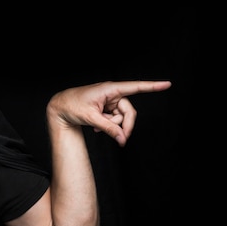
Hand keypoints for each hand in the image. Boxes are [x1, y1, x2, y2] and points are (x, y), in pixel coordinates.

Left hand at [47, 80, 170, 146]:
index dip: (152, 86)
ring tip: (98, 130)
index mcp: (110, 89)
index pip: (135, 87)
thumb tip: (122, 139)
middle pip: (129, 111)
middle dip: (125, 126)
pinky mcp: (106, 107)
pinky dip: (108, 125)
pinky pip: (114, 119)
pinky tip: (97, 128)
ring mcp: (109, 100)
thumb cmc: (72, 106)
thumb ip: (109, 128)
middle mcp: (112, 93)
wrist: (58, 107)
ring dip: (113, 126)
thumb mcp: (91, 118)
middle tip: (121, 141)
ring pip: (122, 117)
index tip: (167, 84)